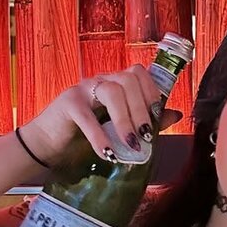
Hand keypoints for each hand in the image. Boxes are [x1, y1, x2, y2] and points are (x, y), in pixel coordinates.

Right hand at [19, 64, 183, 165]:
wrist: (50, 145)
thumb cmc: (87, 136)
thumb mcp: (120, 129)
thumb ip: (146, 121)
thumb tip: (176, 114)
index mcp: (115, 83)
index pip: (138, 73)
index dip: (151, 91)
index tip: (158, 116)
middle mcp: (101, 81)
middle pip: (127, 80)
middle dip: (141, 109)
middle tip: (146, 136)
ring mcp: (83, 89)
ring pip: (111, 92)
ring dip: (125, 120)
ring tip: (131, 144)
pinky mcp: (67, 104)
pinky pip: (87, 116)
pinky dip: (99, 136)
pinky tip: (107, 153)